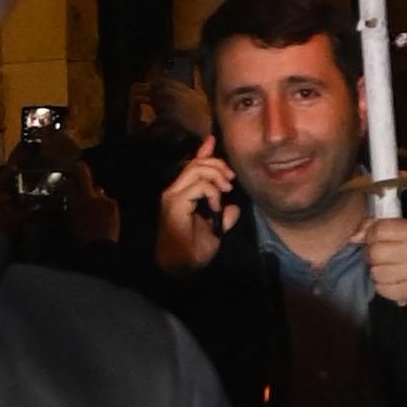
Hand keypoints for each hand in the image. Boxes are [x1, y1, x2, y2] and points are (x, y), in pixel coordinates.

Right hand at [154, 140, 236, 270]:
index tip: (213, 140)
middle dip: (218, 165)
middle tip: (230, 180)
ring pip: (196, 169)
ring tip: (225, 190)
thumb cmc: (195, 250)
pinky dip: (211, 191)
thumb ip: (223, 214)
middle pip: (197, 163)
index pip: (193, 166)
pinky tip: (216, 205)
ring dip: (216, 176)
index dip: (204, 152)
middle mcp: (175, 191)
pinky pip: (197, 185)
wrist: (183, 267)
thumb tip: (234, 207)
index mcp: (183, 194)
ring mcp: (173, 196)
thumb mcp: (216, 228)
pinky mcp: (174, 203)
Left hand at [368, 205, 406, 307]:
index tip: (374, 239)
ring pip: (376, 272)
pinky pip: (382, 289)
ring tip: (384, 268)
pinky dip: (381, 286)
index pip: (379, 230)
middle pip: (376, 252)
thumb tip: (355, 237)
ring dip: (376, 271)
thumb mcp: (396, 229)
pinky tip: (389, 280)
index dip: (371, 235)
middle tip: (378, 256)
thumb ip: (372, 226)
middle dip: (372, 254)